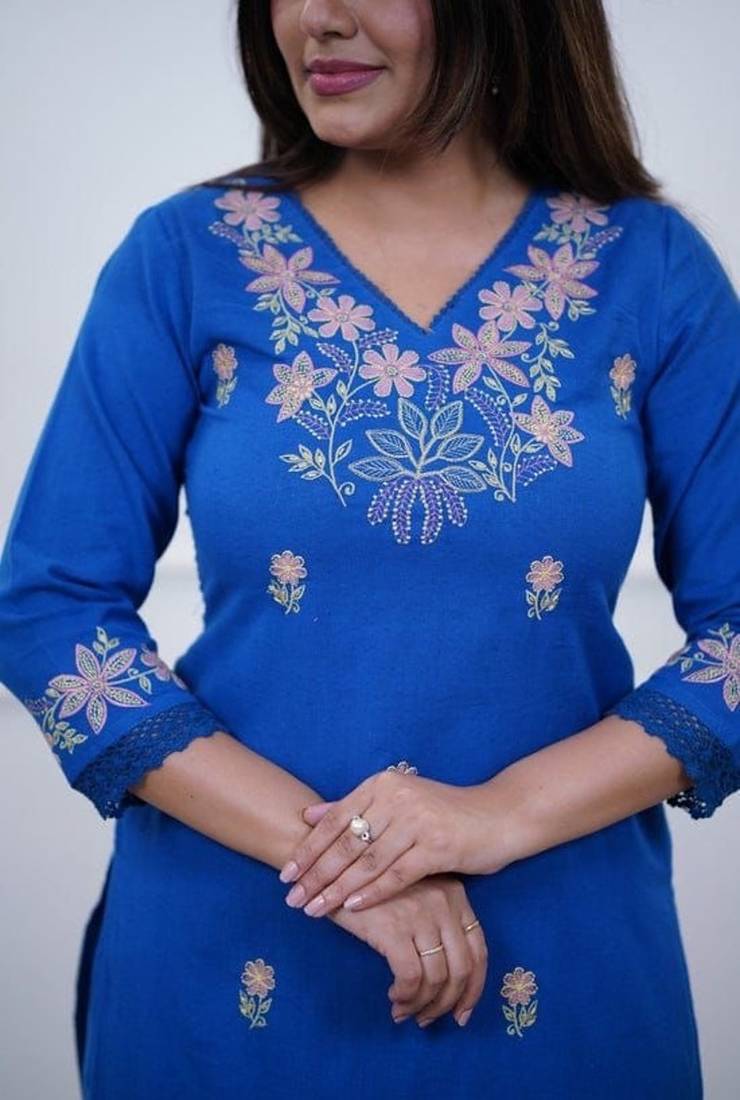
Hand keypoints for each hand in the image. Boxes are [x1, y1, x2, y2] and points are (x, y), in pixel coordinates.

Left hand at [278, 768, 511, 916]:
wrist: (499, 815)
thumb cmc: (444, 812)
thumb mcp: (399, 800)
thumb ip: (354, 806)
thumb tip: (309, 814)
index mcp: (382, 784)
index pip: (335, 819)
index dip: (309, 848)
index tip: (286, 873)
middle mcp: (397, 797)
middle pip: (347, 841)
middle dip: (316, 873)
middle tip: (292, 898)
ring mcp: (418, 821)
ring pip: (367, 861)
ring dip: (337, 888)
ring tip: (314, 909)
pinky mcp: (438, 846)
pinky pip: (397, 874)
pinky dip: (373, 892)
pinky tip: (353, 907)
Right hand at [327, 872, 488, 1028]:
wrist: (337, 866)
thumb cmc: (376, 886)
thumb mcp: (417, 895)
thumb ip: (437, 924)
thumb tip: (448, 981)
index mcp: (456, 896)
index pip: (479, 951)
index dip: (473, 989)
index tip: (461, 1013)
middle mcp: (445, 903)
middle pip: (462, 969)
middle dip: (447, 1003)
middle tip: (427, 1019)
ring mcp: (421, 915)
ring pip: (437, 978)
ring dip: (422, 1005)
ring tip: (404, 1012)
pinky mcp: (394, 928)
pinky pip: (411, 977)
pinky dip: (406, 996)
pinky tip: (394, 997)